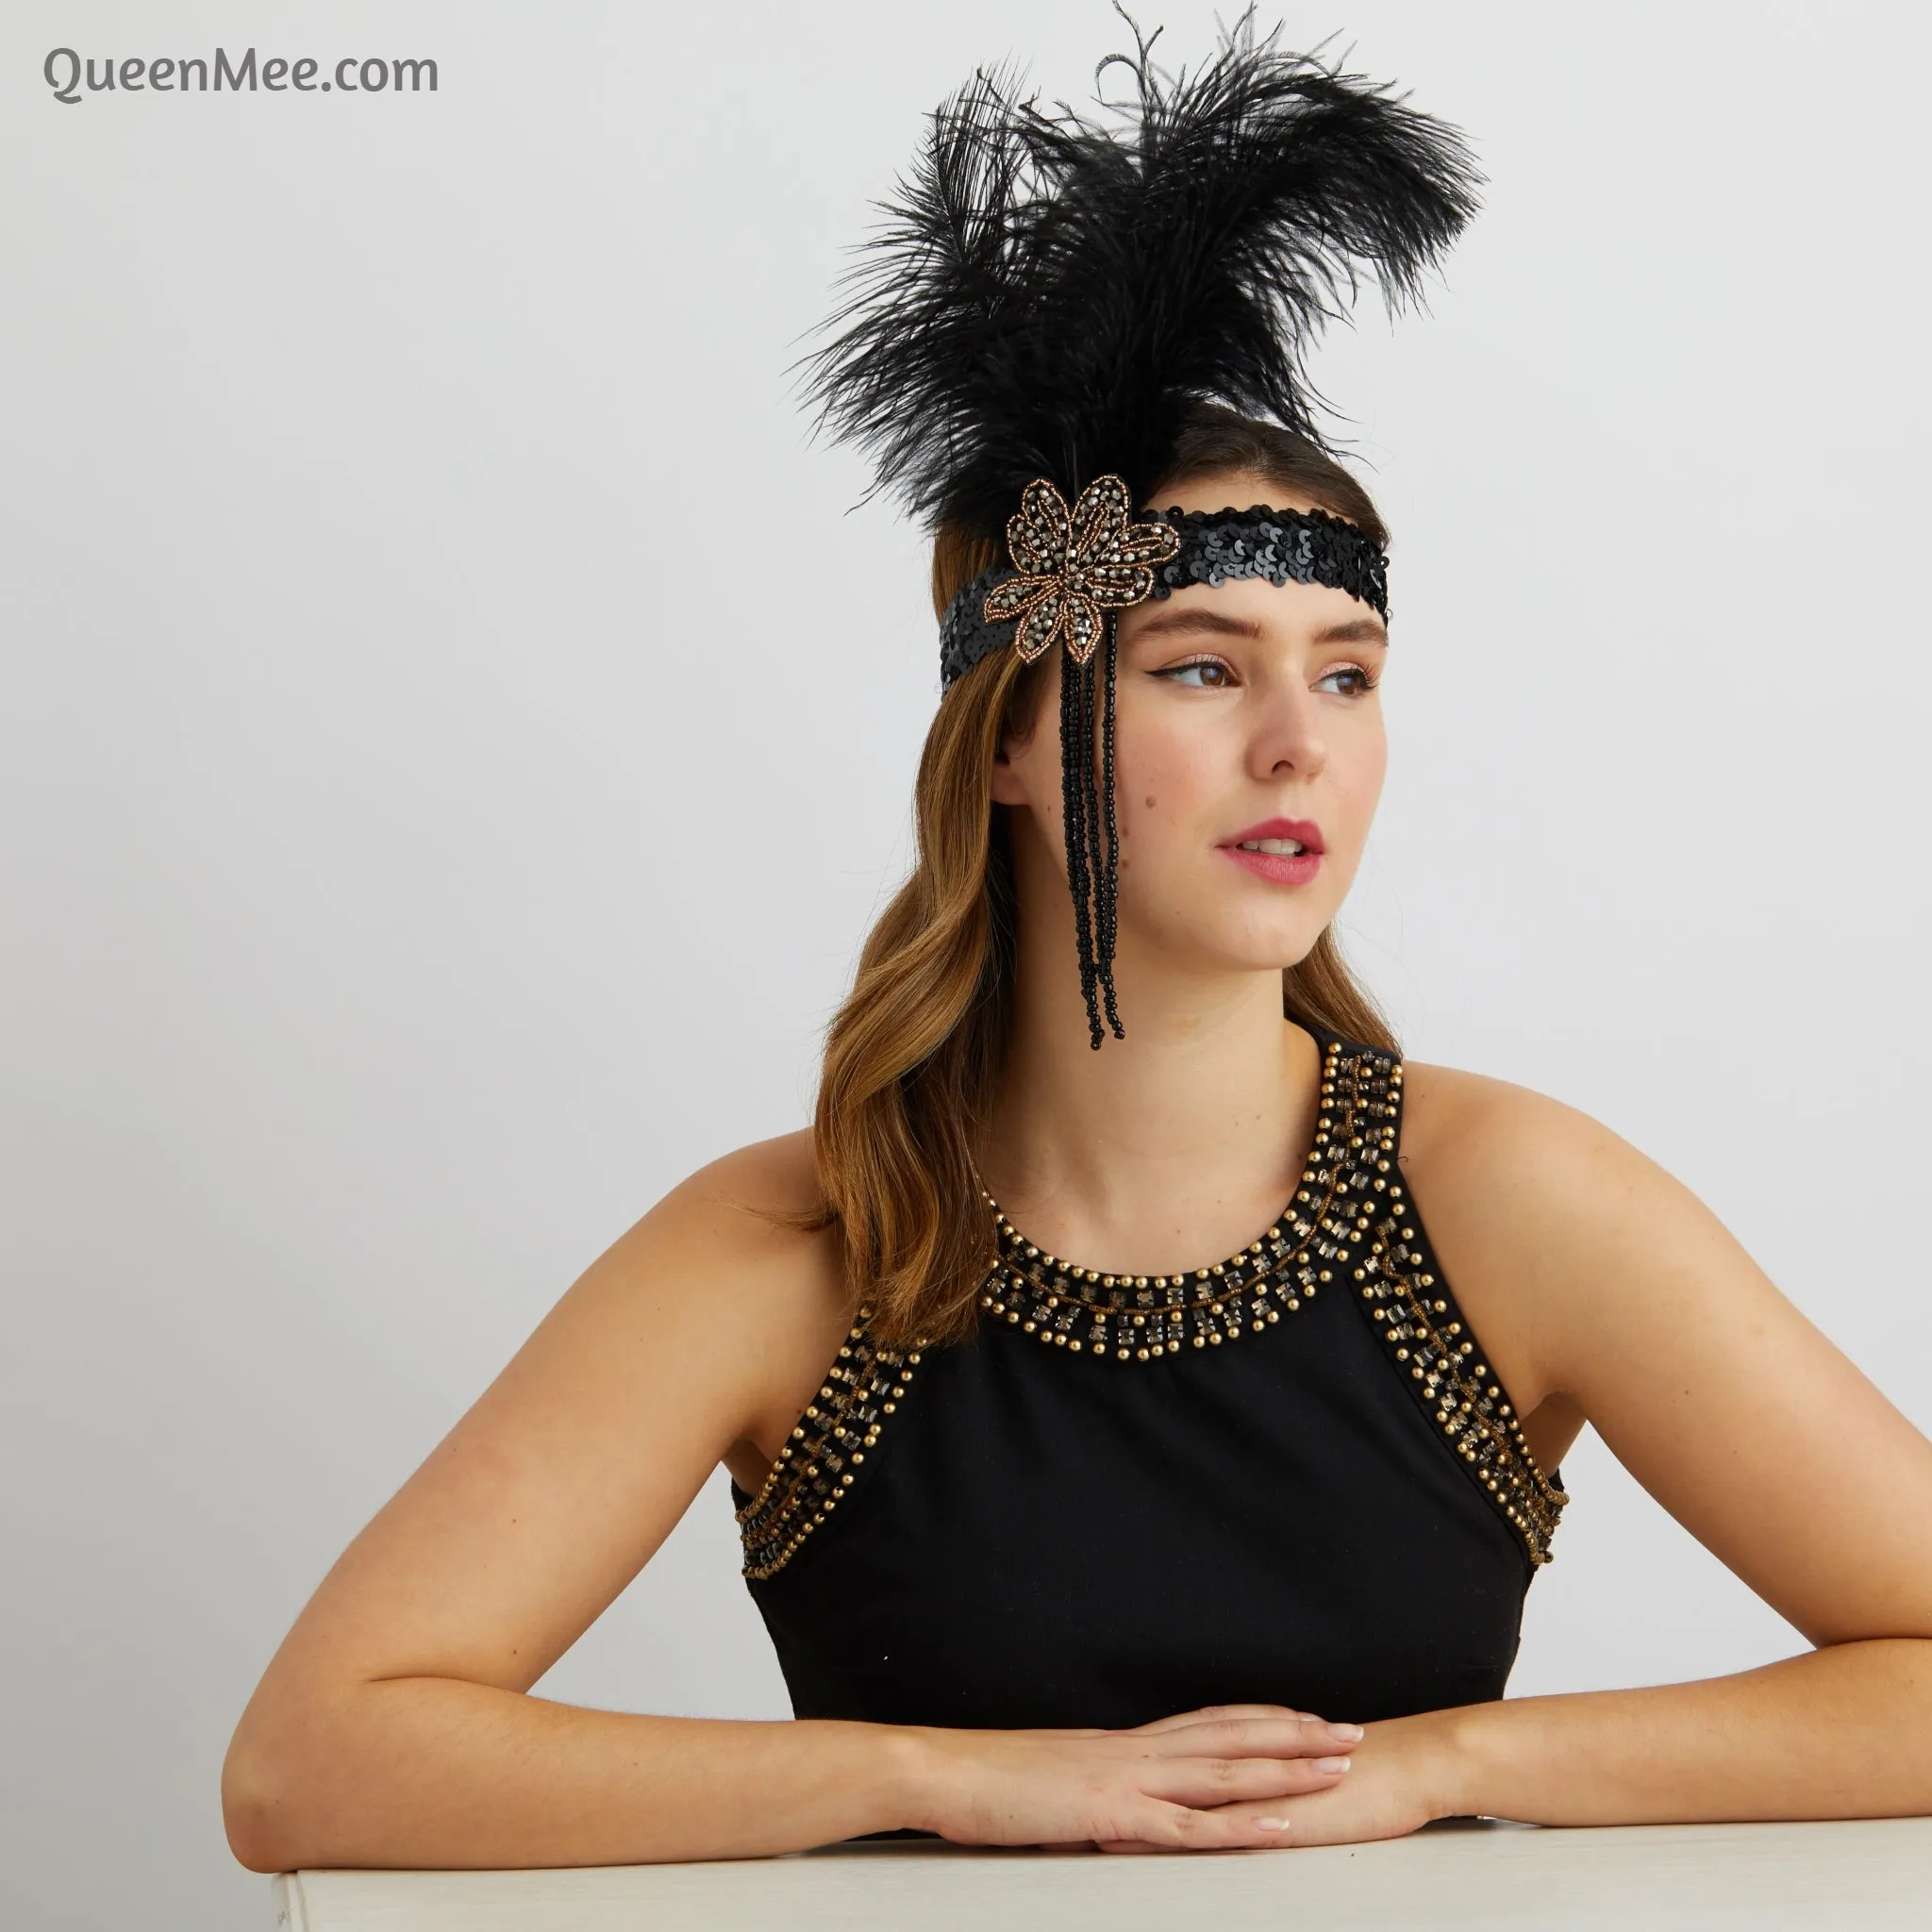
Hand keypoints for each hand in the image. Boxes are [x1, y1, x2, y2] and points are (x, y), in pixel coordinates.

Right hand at [903, 1703, 1368, 1851]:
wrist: (942, 1770)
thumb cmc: (988, 1782)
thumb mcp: (1055, 1785)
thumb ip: (1097, 1793)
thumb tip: (1118, 1808)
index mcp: (1122, 1745)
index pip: (1208, 1724)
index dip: (1262, 1721)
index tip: (1307, 1718)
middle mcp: (1135, 1752)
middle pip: (1232, 1736)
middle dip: (1297, 1734)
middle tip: (1352, 1730)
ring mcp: (1126, 1780)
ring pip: (1225, 1771)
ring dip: (1287, 1769)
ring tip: (1339, 1763)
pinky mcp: (1110, 1815)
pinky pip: (1187, 1825)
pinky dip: (1238, 1826)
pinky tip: (1277, 1827)